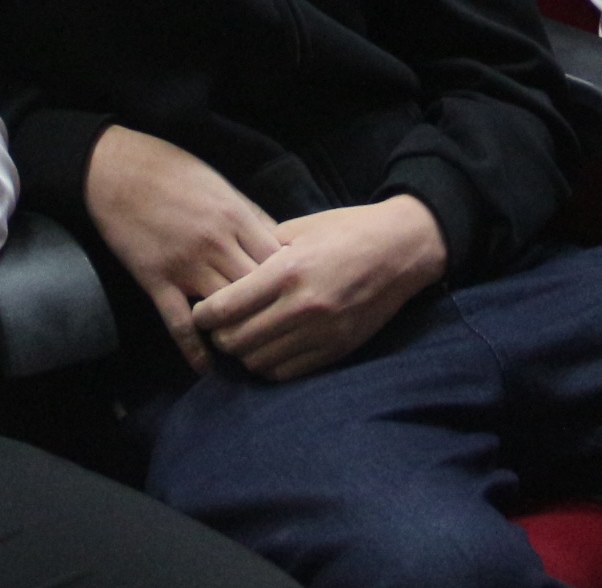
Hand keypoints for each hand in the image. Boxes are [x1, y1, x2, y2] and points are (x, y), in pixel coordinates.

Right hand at [85, 126, 282, 372]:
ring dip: (239, 328)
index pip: (278, 260)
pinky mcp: (157, 281)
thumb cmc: (172, 170)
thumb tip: (280, 242)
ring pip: (225, 309)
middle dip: (272, 307)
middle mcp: (216, 244)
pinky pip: (180, 323)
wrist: (116, 171)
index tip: (298, 292)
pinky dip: (194, 349)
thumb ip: (251, 215)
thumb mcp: (220, 183)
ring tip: (251, 345)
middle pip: (257, 289)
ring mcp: (186, 266)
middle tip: (281, 325)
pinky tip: (206, 367)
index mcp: (235, 216)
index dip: (291, 279)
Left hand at [185, 197, 445, 381]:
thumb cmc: (348, 230)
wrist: (402, 250)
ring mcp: (321, 332)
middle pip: (238, 340)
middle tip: (218, 328)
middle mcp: (302, 306)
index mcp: (287, 271)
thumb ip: (264, 250)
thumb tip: (232, 270)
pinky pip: (289, 372)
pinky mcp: (337, 349)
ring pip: (260, 362)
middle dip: (220, 337)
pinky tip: (269, 349)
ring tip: (244, 339)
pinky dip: (271, 365)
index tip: (200, 313)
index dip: (204, 315)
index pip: (227, 307)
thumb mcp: (301, 229)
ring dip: (245, 354)